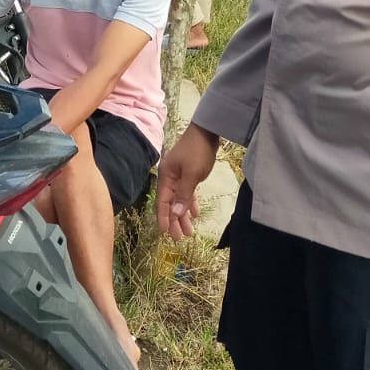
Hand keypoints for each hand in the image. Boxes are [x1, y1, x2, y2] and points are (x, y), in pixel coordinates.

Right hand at [156, 124, 218, 239]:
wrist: (207, 131)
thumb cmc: (197, 151)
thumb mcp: (191, 174)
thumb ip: (183, 195)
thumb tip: (175, 213)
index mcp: (166, 177)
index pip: (162, 202)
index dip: (164, 218)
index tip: (165, 234)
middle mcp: (169, 177)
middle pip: (170, 203)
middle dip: (174, 220)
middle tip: (179, 238)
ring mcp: (178, 175)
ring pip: (179, 199)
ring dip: (183, 214)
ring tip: (188, 231)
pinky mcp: (188, 173)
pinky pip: (186, 192)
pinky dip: (189, 202)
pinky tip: (195, 213)